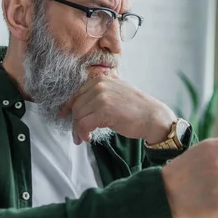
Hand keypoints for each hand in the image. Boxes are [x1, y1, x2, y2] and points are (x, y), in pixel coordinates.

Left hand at [60, 76, 175, 143]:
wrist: (153, 117)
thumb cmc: (137, 108)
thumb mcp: (117, 91)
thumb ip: (102, 91)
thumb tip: (83, 102)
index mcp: (101, 79)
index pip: (77, 94)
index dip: (69, 108)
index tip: (64, 117)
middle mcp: (99, 85)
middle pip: (76, 106)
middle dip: (74, 122)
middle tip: (78, 134)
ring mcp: (101, 97)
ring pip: (78, 116)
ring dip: (78, 130)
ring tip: (83, 138)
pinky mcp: (104, 111)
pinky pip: (83, 124)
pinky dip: (83, 133)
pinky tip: (89, 138)